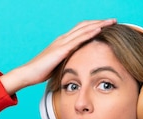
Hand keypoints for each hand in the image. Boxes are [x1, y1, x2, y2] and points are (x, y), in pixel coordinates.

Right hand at [0, 19, 116, 94]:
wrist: (28, 73)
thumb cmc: (41, 72)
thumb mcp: (58, 65)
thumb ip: (67, 62)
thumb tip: (77, 66)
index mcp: (63, 42)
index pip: (81, 30)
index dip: (94, 26)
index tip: (106, 26)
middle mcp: (63, 39)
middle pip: (84, 26)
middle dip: (99, 22)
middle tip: (113, 21)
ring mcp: (62, 43)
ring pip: (83, 30)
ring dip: (98, 24)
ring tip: (110, 22)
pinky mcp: (61, 50)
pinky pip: (78, 39)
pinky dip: (89, 33)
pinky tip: (98, 30)